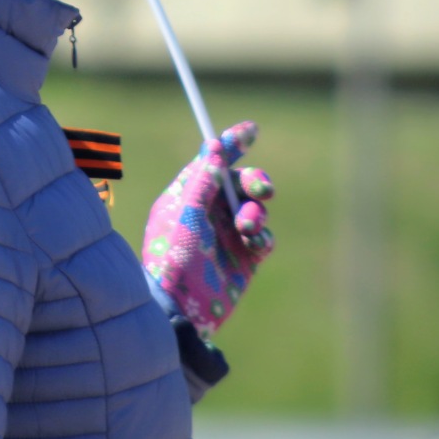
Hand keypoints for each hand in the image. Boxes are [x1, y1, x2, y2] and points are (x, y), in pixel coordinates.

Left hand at [141, 121, 275, 339]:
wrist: (182, 309)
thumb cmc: (174, 258)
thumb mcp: (185, 214)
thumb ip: (202, 180)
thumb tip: (214, 146)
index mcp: (188, 196)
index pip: (212, 162)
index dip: (232, 144)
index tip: (252, 129)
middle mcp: (209, 211)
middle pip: (240, 182)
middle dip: (254, 181)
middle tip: (262, 190)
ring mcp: (228, 234)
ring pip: (255, 207)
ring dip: (256, 212)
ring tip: (247, 228)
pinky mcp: (245, 257)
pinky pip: (264, 236)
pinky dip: (263, 236)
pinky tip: (255, 245)